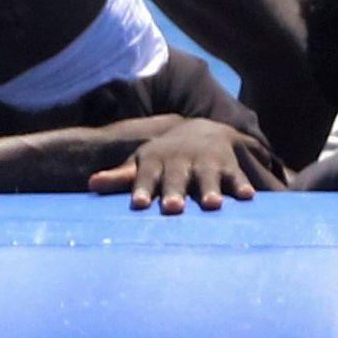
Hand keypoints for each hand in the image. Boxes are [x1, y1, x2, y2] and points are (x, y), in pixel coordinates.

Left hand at [100, 118, 281, 212]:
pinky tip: (247, 197)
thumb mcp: (142, 162)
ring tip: (213, 205)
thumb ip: (120, 176)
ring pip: (207, 177)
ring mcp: (205, 163)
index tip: (140, 205)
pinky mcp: (229, 166)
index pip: (147, 176)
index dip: (143, 189)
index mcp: (156, 162)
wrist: (202, 129)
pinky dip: (241, 185)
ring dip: (210, 189)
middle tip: (173, 209)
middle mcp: (180, 161)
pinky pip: (236, 176)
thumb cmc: (165, 157)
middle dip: (175, 192)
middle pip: (177, 178)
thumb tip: (91, 184)